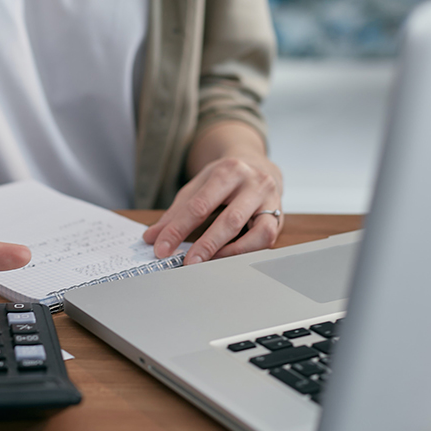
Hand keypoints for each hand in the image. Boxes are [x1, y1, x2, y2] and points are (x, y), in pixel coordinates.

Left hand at [143, 125, 282, 264]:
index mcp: (227, 171)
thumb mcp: (197, 187)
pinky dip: (246, 251)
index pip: (198, 206)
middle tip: (186, 263)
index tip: (161, 248)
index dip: (177, 230)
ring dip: (229, 252)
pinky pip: (266, 239)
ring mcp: (270, 200)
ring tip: (207, 264)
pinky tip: (227, 258)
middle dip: (205, 245)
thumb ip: (175, 213)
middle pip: (228, 220)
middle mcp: (252, 183)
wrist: (257, 166)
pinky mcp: (279, 216)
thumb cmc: (224, 179)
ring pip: (255, 233)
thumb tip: (151, 237)